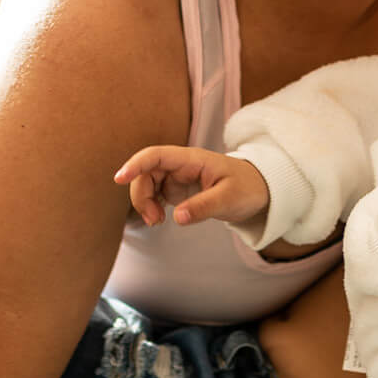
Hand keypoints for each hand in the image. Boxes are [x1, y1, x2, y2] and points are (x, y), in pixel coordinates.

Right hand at [113, 145, 268, 227]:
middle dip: (140, 195)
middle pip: (146, 172)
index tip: (119, 178)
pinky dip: (150, 206)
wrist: (258, 190)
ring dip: (144, 202)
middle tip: (154, 221)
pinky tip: (159, 219)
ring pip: (146, 184)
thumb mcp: (229, 199)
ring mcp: (177, 176)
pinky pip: (153, 193)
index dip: (136, 164)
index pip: (156, 155)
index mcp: (192, 159)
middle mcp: (181, 165)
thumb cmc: (246, 188)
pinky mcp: (177, 188)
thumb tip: (176, 218)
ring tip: (157, 222)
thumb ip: (204, 207)